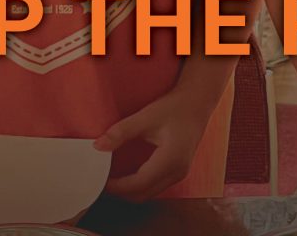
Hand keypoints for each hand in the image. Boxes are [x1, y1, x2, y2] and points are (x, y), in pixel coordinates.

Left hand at [96, 85, 224, 199]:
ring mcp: (180, 173)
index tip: (100, 180)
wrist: (198, 101)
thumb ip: (121, 132)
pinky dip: (139, 185)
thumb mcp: (146, 117)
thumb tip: (98, 146)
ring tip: (112, 177)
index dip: (117, 186)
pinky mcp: (178, 171)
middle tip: (102, 180)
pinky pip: (155, 186)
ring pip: (149, 193)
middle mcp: (177, 172)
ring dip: (130, 190)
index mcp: (170, 160)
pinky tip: (128, 174)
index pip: (138, 184)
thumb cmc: (176, 107)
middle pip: (143, 194)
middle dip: (121, 192)